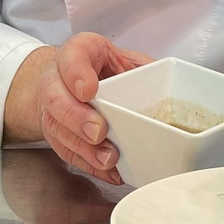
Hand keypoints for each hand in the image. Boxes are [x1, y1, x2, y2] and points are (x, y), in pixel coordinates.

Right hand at [2, 33, 151, 184]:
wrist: (73, 79)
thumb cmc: (102, 67)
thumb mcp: (123, 57)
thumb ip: (143, 69)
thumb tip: (172, 91)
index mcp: (78, 52)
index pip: (70, 58)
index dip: (77, 75)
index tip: (89, 90)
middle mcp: (56, 79)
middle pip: (56, 98)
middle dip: (77, 118)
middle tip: (99, 130)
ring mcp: (51, 108)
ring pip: (57, 128)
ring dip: (83, 147)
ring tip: (108, 158)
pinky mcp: (55, 133)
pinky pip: (65, 151)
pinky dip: (87, 164)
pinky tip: (107, 170)